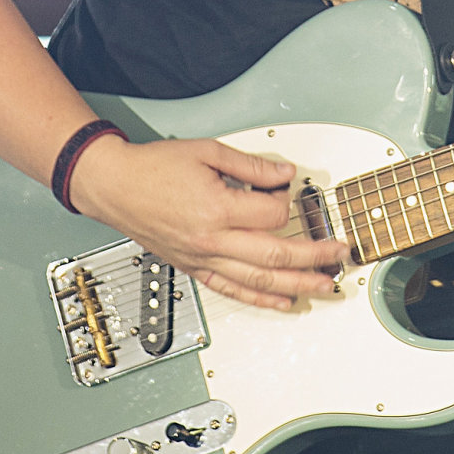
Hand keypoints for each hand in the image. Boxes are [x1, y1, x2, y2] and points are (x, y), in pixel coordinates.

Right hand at [68, 136, 352, 309]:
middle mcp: (212, 241)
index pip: (273, 214)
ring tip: (325, 286)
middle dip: (315, 257)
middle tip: (340, 254)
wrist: (113, 186)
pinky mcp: (195, 269)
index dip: (288, 202)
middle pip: (276, 256)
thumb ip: (250, 166)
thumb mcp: (207, 152)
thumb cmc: (153, 168)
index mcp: (217, 208)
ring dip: (298, 285)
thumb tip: (283, 175)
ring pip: (259, 282)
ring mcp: (203, 259)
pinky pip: (233, 290)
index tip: (290, 191)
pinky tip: (285, 302)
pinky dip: (262, 300)